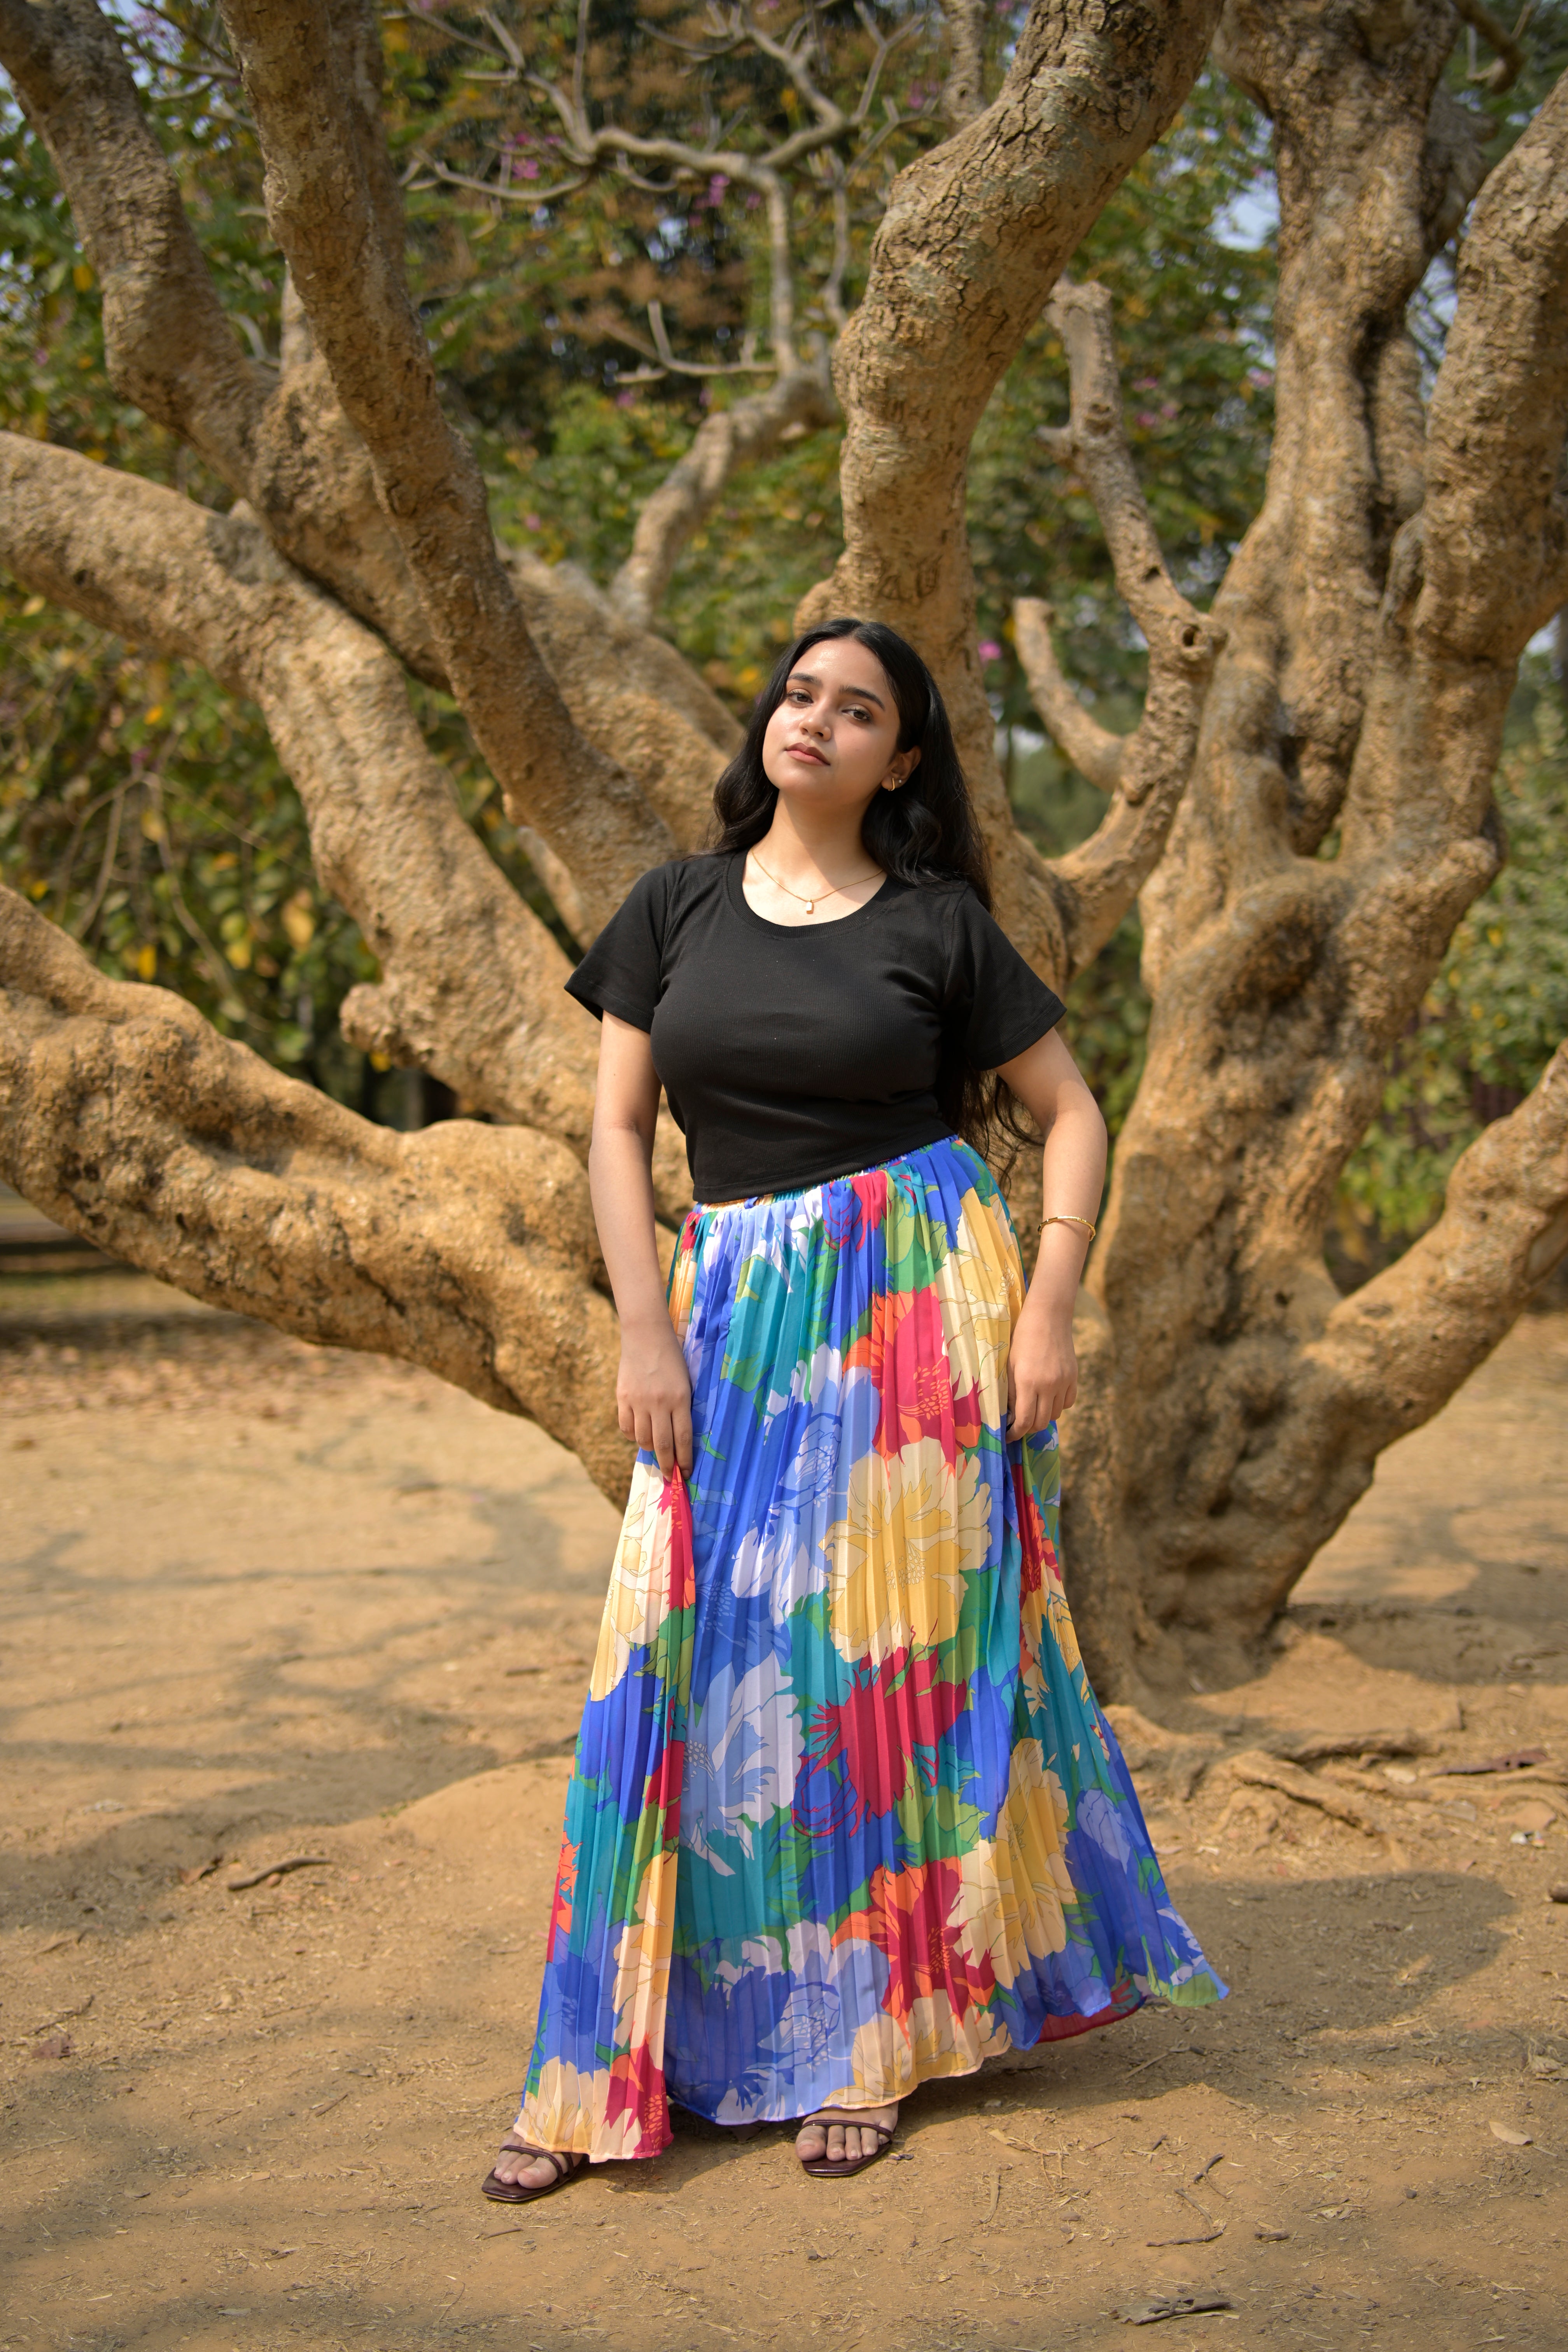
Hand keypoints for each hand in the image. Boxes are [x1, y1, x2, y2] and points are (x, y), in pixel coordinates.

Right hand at [616, 1321, 692, 1477]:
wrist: (646, 1335)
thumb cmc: (672, 1359)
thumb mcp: (684, 1383)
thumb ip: (681, 1408)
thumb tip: (677, 1439)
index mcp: (680, 1399)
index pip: (684, 1438)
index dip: (685, 1459)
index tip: (686, 1474)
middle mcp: (660, 1403)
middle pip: (663, 1444)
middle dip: (667, 1465)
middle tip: (669, 1477)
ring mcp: (639, 1401)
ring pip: (643, 1438)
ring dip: (650, 1449)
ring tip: (655, 1449)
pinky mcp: (623, 1398)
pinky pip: (626, 1427)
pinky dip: (632, 1435)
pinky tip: (638, 1434)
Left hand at [1006, 1298, 1077, 1438]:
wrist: (1048, 1317)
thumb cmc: (1021, 1338)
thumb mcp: (1010, 1364)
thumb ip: (1011, 1391)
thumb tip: (1010, 1414)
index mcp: (1027, 1382)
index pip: (1024, 1420)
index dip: (1016, 1433)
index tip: (1009, 1435)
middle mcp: (1048, 1385)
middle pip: (1041, 1422)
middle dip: (1029, 1428)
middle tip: (1020, 1424)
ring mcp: (1063, 1382)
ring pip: (1056, 1414)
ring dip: (1043, 1416)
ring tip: (1034, 1407)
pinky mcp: (1074, 1377)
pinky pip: (1068, 1402)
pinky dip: (1058, 1405)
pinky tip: (1049, 1397)